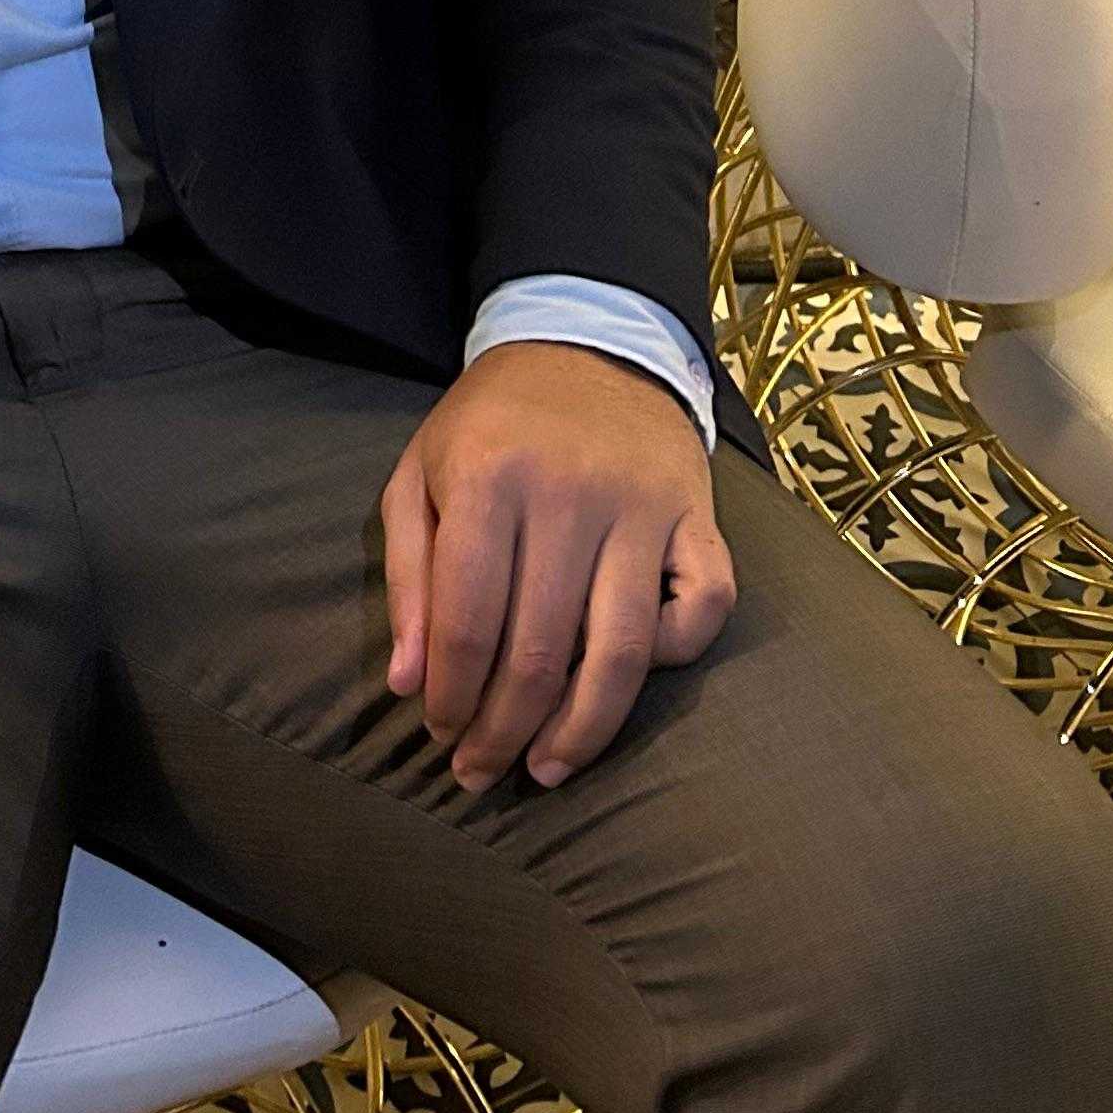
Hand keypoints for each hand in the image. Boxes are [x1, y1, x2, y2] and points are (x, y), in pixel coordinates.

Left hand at [379, 345, 734, 795]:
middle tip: (480, 772)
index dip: (450, 697)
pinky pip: (705, 610)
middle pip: (540, 652)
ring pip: (622, 652)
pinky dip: (674, 658)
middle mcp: (572, 491)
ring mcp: (644, 505)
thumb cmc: (491, 423)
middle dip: (503, 731)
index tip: (439, 734)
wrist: (585, 340)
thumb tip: (407, 684)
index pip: (467, 622)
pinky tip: (626, 682)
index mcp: (490, 475)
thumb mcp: (420, 473)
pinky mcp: (700, 513)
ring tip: (546, 769)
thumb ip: (407, 575)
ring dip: (581, 732)